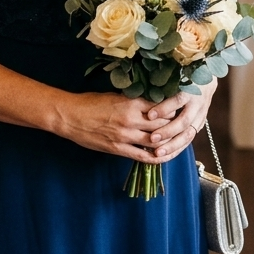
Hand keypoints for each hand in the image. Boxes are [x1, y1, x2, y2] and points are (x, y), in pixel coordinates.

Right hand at [57, 81, 215, 163]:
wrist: (70, 116)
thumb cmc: (90, 102)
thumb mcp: (115, 95)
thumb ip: (134, 100)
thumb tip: (152, 102)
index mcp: (131, 103)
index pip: (162, 107)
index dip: (174, 109)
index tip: (181, 109)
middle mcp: (131, 120)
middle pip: (163, 124)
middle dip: (175, 125)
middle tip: (183, 125)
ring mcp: (125, 136)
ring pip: (156, 141)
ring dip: (168, 142)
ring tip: (176, 140)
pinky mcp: (118, 149)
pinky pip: (142, 157)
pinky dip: (156, 158)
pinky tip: (164, 156)